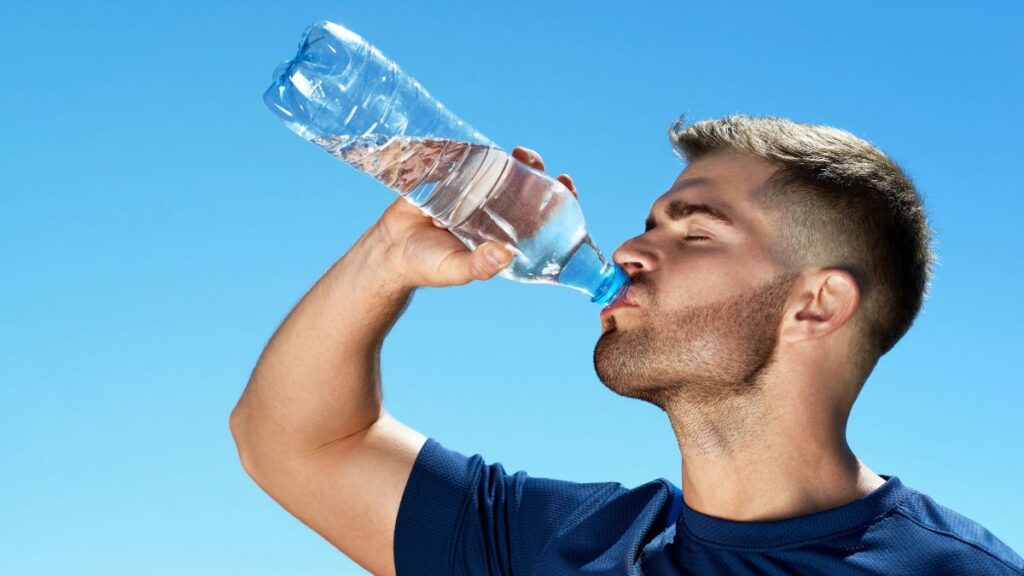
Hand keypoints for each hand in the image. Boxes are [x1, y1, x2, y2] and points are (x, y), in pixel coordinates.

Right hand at [365, 145, 578, 289]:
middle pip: (523, 185)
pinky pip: (467, 158)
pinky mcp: (448, 177)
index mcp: (502, 233)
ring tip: (518, 154)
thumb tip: (507, 255)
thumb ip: (480, 265)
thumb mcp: (456, 269)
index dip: (557, 198)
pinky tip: (484, 146)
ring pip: (499, 169)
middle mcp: (491, 210)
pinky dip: (477, 149)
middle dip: (536, 170)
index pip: (538, 214)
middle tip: (535, 162)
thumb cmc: (427, 266)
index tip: (567, 183)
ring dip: (512, 158)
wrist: (389, 251)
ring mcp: (471, 192)